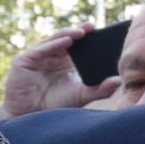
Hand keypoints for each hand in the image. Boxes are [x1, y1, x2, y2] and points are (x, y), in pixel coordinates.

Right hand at [0, 24, 116, 119]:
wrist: (30, 117)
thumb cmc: (55, 105)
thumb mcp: (81, 96)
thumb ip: (100, 90)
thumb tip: (119, 81)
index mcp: (66, 61)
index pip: (79, 45)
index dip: (88, 37)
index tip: (104, 32)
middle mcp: (52, 56)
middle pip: (67, 38)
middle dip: (79, 31)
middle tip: (93, 26)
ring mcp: (38, 56)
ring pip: (54, 40)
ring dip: (68, 34)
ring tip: (81, 32)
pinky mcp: (25, 60)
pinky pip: (41, 49)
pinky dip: (54, 44)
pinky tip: (66, 41)